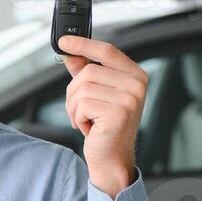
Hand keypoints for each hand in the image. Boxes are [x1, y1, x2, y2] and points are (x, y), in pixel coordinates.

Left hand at [59, 34, 144, 195]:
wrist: (112, 158)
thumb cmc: (106, 127)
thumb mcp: (96, 94)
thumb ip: (85, 71)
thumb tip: (70, 52)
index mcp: (135, 76)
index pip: (107, 51)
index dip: (83, 44)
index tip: (64, 42)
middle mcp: (137, 85)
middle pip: (89, 71)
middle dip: (74, 92)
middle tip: (80, 110)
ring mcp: (130, 99)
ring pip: (83, 89)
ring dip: (75, 107)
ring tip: (86, 120)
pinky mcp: (118, 113)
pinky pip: (83, 105)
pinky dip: (79, 118)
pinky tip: (90, 128)